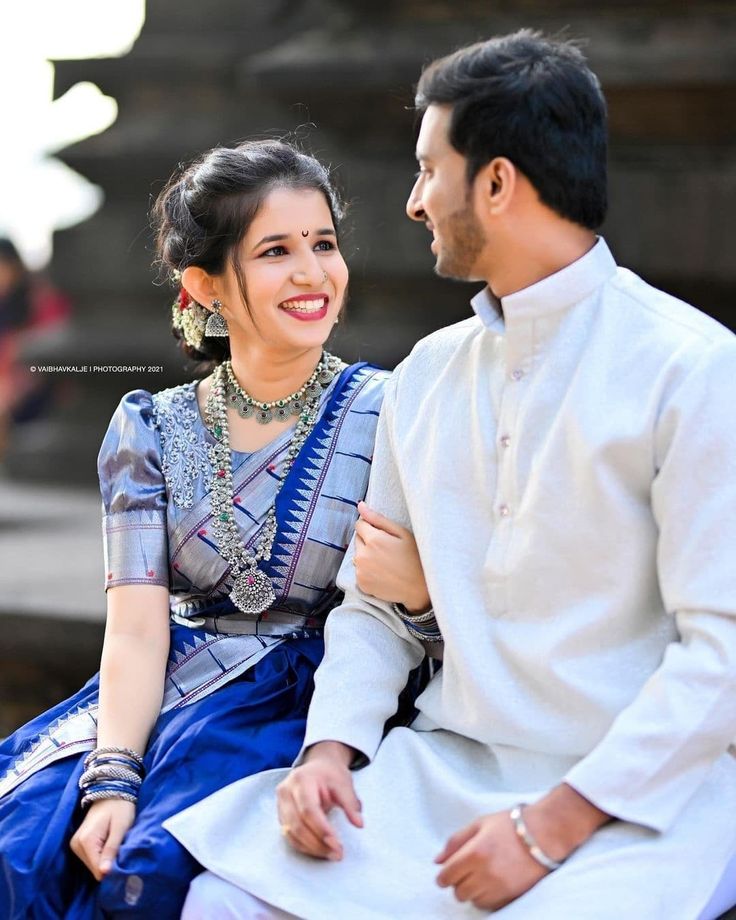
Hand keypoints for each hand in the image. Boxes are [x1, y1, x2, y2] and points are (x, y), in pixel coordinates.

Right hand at [70, 798, 135, 880]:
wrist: (111, 792)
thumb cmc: (120, 807)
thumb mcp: (120, 827)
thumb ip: (111, 849)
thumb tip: (104, 873)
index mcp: (86, 841)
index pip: (97, 870)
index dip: (112, 868)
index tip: (124, 859)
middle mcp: (76, 845)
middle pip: (94, 868)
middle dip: (108, 863)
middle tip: (121, 848)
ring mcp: (75, 844)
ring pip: (93, 865)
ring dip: (105, 858)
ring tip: (115, 843)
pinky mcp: (78, 844)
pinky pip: (91, 858)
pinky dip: (101, 854)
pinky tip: (108, 844)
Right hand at [276, 741, 362, 860]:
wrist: (317, 766)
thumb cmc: (330, 775)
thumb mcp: (344, 783)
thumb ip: (350, 803)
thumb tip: (359, 824)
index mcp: (301, 780)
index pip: (308, 809)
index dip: (321, 829)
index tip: (337, 844)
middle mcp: (286, 792)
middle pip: (297, 824)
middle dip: (317, 843)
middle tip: (337, 853)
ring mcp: (281, 804)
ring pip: (291, 833)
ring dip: (311, 848)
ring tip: (331, 854)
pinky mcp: (281, 815)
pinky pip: (289, 836)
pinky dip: (304, 846)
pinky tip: (320, 850)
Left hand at [354, 501, 429, 612]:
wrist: (420, 589)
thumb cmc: (415, 558)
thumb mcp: (402, 533)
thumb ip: (378, 518)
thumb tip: (360, 505)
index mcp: (373, 540)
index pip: (359, 524)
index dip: (371, 526)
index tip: (384, 534)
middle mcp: (362, 556)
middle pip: (358, 539)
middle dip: (368, 541)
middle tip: (387, 549)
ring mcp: (360, 571)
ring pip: (358, 555)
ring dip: (367, 555)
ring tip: (386, 562)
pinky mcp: (361, 584)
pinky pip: (359, 570)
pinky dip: (367, 570)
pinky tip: (383, 572)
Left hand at [435, 810, 548, 910]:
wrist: (544, 834)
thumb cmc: (511, 825)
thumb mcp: (479, 824)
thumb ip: (455, 842)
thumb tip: (437, 861)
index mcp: (474, 853)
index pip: (447, 876)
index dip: (444, 876)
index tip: (448, 872)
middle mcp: (486, 874)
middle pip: (459, 892)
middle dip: (458, 882)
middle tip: (467, 871)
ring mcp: (500, 888)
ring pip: (474, 901)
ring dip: (473, 891)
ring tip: (482, 875)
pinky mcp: (512, 897)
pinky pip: (490, 906)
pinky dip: (487, 898)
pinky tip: (493, 883)